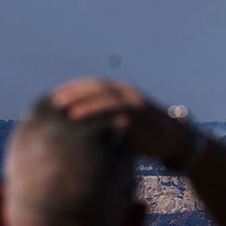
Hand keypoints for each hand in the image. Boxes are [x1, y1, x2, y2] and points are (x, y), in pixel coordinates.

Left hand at [50, 78, 191, 164]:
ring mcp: (136, 105)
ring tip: (68, 113)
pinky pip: (120, 115)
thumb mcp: (122, 122)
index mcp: (121, 93)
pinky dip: (103, 117)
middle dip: (75, 93)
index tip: (52, 97)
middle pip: (97, 88)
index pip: (93, 86)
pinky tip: (92, 126)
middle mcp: (128, 94)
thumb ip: (103, 120)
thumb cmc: (142, 135)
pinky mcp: (142, 118)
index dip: (73, 89)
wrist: (173, 140)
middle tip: (54, 102)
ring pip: (108, 99)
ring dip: (87, 104)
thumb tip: (72, 131)